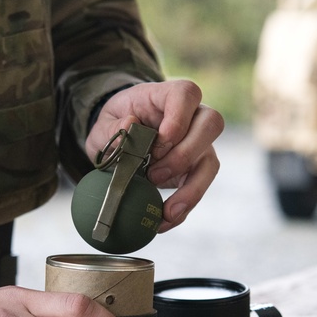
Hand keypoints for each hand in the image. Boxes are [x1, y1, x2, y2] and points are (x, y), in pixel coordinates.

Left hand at [86, 80, 223, 231]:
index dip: (178, 119)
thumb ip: (113, 127)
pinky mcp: (196, 170)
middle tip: (155, 174)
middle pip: (211, 125)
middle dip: (185, 154)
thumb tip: (129, 127)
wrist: (122, 138)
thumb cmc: (117, 125)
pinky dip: (182, 209)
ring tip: (166, 211)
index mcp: (168, 96)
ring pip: (211, 163)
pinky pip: (199, 189)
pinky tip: (162, 221)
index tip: (158, 142)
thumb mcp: (105, 124)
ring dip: (191, 190)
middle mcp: (192, 118)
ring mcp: (199, 145)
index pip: (187, 94)